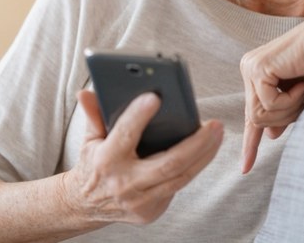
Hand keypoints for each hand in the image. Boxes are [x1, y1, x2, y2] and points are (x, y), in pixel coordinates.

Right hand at [64, 90, 223, 225]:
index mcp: (106, 160)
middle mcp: (124, 184)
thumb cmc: (92, 164)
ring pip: (180, 177)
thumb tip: (86, 92)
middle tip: (214, 124)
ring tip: (218, 135)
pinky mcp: (150, 212)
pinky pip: (177, 187)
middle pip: (169, 163)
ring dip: (204, 155)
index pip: (125, 134)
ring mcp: (139, 201)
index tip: (155, 97)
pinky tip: (205, 151)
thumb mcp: (89, 138)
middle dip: (196, 143)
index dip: (139, 115)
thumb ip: (93, 115)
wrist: (85, 206)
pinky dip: (193, 168)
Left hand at [240, 9, 303, 173]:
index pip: (253, 114)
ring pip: (260, 115)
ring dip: (290, 109)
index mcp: (259, 74)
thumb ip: (286, 113)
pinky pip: (269, 104)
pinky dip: (291, 100)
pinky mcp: (257, 68)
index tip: (245, 168)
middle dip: (286, 117)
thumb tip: (270, 134)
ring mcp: (250, 67)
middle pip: (257, 118)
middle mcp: (250, 68)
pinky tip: (303, 82)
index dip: (250, 143)